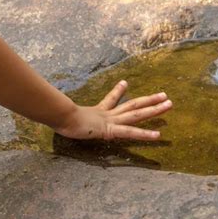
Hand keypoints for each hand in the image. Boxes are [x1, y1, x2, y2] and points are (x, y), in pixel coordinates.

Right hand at [54, 80, 171, 140]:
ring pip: (138, 113)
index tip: (125, 83)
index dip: (118, 91)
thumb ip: (60, 110)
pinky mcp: (111, 130)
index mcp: (98, 111)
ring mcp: (112, 121)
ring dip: (155, 109)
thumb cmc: (58, 115)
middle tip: (164, 95)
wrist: (60, 116)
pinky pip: (131, 132)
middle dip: (149, 100)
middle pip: (133, 105)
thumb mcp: (62, 114)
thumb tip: (48, 107)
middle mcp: (108, 114)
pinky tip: (158, 135)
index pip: (111, 100)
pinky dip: (145, 134)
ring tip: (169, 103)